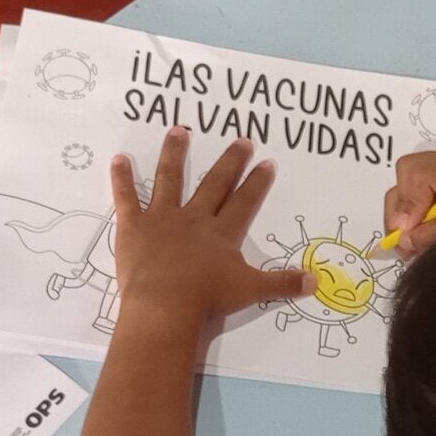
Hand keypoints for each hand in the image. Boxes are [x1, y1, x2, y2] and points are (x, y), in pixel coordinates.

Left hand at [111, 127, 311, 322]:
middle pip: (214, 184)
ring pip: (170, 179)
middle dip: (229, 161)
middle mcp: (195, 218)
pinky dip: (121, 178)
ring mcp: (163, 219)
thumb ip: (282, 284)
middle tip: (241, 140)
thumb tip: (315, 282)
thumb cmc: (207, 298)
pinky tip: (119, 159)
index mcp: (222, 233)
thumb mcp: (251, 291)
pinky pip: (126, 198)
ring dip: (175, 154)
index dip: (257, 183)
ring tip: (179, 130)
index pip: (244, 202)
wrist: (166, 304)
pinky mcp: (134, 226)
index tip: (266, 162)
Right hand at [382, 149, 435, 257]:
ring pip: (404, 190)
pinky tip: (419, 237)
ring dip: (405, 219)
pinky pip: (412, 199)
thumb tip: (402, 239)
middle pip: (405, 178)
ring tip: (413, 244)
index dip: (407, 204)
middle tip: (407, 242)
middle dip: (401, 212)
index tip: (409, 232)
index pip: (414, 172)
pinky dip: (411, 219)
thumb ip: (429, 235)